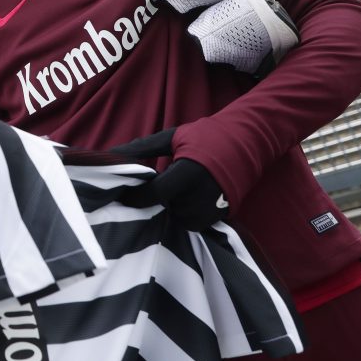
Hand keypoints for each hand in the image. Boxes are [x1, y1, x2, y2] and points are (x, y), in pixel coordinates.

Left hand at [110, 128, 229, 230]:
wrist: (249, 143)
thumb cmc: (206, 136)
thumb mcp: (172, 137)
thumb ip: (141, 148)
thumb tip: (111, 154)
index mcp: (188, 172)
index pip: (156, 194)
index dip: (137, 197)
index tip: (123, 195)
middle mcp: (202, 194)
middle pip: (165, 208)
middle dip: (154, 202)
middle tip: (148, 190)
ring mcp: (213, 208)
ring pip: (178, 218)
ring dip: (170, 208)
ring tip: (173, 191)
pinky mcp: (221, 216)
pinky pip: (193, 224)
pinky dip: (184, 214)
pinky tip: (185, 199)